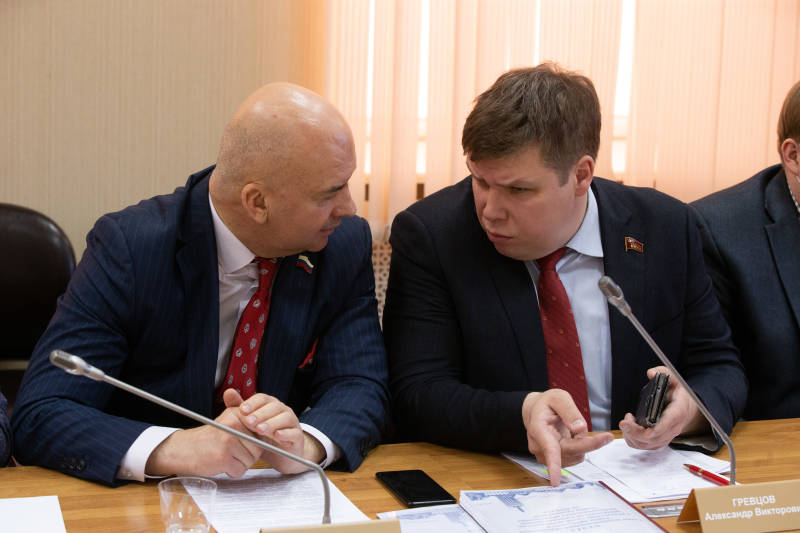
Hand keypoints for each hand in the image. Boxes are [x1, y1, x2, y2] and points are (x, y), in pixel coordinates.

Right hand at [145, 388, 263, 477]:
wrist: (184, 449)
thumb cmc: (210, 438)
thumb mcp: (228, 421)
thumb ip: (249, 423)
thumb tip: (274, 430)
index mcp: (237, 414)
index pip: (262, 430)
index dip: (258, 441)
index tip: (249, 444)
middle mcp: (233, 424)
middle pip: (259, 447)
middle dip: (248, 455)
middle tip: (232, 452)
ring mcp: (228, 441)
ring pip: (251, 460)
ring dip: (240, 464)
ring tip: (225, 456)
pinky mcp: (223, 457)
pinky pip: (240, 470)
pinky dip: (233, 471)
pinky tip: (221, 464)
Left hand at [235, 392, 325, 473]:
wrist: (281, 455)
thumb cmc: (264, 437)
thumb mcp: (250, 424)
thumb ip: (240, 409)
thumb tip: (228, 392)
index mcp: (271, 405)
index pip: (262, 398)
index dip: (252, 403)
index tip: (242, 410)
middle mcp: (283, 411)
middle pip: (274, 407)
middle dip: (260, 414)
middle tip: (248, 422)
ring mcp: (292, 423)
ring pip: (285, 418)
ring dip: (271, 423)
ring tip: (260, 430)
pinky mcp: (298, 437)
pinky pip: (294, 433)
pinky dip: (286, 433)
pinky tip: (277, 436)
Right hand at [522, 390, 612, 485]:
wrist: (536, 412)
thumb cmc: (547, 404)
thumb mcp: (559, 398)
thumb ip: (569, 411)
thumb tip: (580, 429)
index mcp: (538, 429)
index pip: (549, 449)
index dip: (554, 466)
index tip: (555, 481)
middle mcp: (539, 446)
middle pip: (570, 452)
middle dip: (589, 444)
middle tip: (607, 436)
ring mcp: (545, 456)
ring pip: (575, 455)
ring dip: (582, 442)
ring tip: (574, 426)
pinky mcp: (554, 461)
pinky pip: (575, 456)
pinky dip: (580, 446)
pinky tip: (572, 436)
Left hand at [619, 366, 705, 448]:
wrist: (688, 407)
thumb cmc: (679, 393)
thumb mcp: (674, 379)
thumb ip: (663, 373)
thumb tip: (651, 373)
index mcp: (678, 412)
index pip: (665, 426)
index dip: (650, 429)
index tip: (634, 424)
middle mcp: (673, 428)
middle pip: (654, 438)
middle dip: (635, 432)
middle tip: (624, 422)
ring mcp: (667, 436)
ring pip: (648, 445)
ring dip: (632, 436)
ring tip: (626, 422)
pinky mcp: (660, 440)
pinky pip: (646, 446)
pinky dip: (634, 440)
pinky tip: (629, 428)